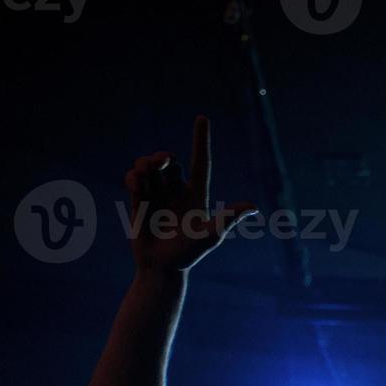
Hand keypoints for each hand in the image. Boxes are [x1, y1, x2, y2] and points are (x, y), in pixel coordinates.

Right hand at [124, 116, 255, 272]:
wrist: (161, 268)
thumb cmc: (189, 254)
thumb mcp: (210, 235)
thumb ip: (228, 218)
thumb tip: (253, 207)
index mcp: (197, 195)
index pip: (201, 162)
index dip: (201, 141)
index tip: (202, 117)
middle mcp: (178, 192)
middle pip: (170, 162)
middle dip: (162, 157)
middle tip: (158, 163)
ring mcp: (158, 196)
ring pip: (150, 168)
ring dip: (145, 165)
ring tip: (143, 174)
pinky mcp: (139, 202)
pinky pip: (134, 180)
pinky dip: (132, 176)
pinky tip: (134, 183)